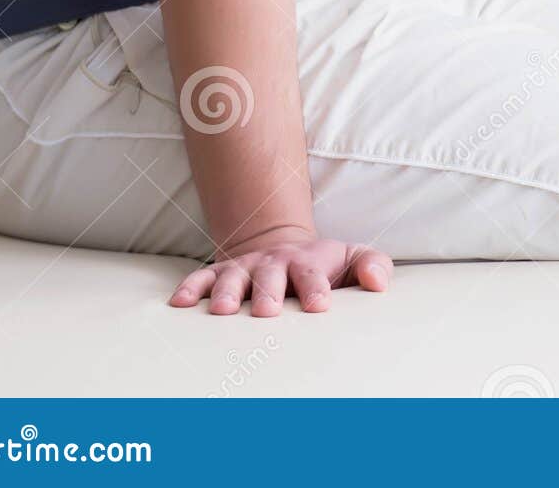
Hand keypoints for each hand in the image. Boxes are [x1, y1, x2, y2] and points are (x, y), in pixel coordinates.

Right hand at [169, 223, 392, 315]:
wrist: (283, 247)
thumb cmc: (323, 264)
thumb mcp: (352, 259)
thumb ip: (373, 266)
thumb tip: (379, 283)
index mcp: (306, 262)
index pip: (312, 274)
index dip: (316, 288)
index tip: (319, 305)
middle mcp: (273, 264)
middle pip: (270, 276)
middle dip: (268, 291)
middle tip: (267, 310)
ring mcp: (245, 269)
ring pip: (233, 278)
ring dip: (227, 292)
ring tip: (222, 311)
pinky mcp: (220, 274)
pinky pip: (201, 278)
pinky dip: (190, 288)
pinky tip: (179, 303)